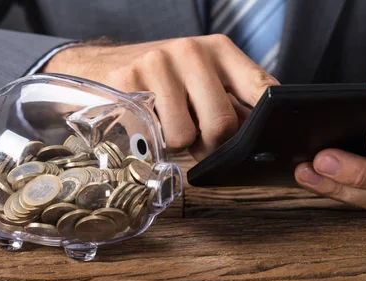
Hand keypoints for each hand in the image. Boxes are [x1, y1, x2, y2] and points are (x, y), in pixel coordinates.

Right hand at [42, 35, 274, 159]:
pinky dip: (151, 139)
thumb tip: (259, 136)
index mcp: (219, 50)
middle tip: (198, 143)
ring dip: (176, 144)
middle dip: (212, 146)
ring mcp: (158, 63)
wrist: (100, 66)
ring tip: (167, 126)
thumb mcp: (201, 81)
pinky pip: (152, 134)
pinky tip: (146, 121)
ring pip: (185, 136)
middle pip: (222, 124)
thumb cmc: (160, 80)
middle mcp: (192, 51)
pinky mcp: (129, 80)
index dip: (265, 123)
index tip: (262, 141)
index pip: (260, 88)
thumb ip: (231, 104)